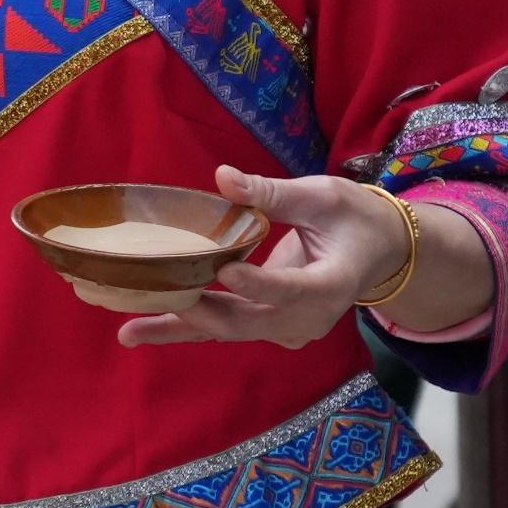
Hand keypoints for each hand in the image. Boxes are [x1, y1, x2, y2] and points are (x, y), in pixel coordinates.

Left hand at [118, 167, 408, 350]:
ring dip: (180, 328)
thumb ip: (273, 192)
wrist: (378, 252)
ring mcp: (288, 327)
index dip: (259, 285)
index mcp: (331, 283)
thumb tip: (224, 177)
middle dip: (201, 314)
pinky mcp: (269, 326)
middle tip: (155, 303)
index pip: (292, 289)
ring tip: (130, 331)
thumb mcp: (322, 196)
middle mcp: (309, 316)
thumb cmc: (353, 217)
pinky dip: (186, 327)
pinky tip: (142, 329)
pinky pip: (225, 328)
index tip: (226, 272)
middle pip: (250, 321)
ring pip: (229, 331)